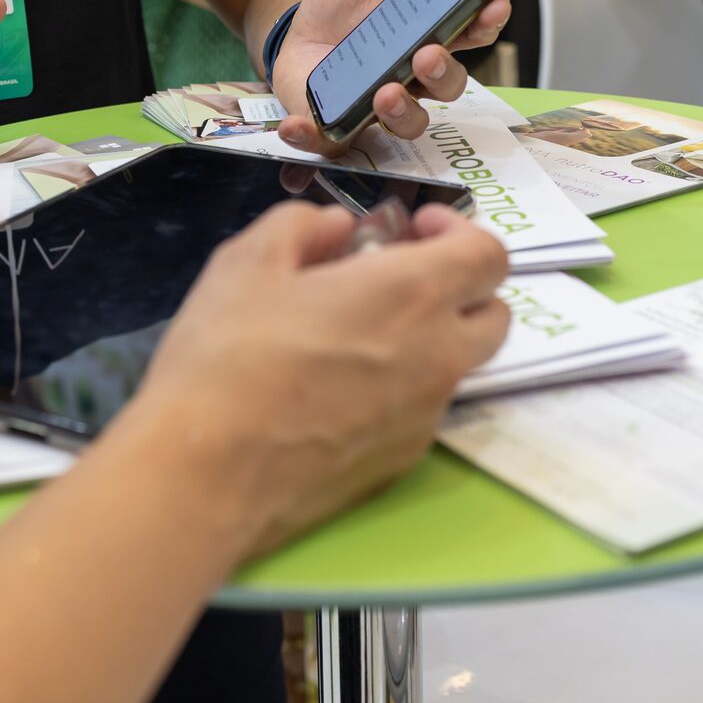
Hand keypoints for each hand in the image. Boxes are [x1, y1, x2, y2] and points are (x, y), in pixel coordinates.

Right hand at [134, 201, 509, 555]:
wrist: (207, 476)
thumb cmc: (227, 357)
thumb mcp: (248, 261)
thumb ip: (305, 226)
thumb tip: (338, 229)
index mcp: (413, 295)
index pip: (490, 255)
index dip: (461, 231)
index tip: (416, 228)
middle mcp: (438, 357)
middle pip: (495, 315)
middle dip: (462, 288)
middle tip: (401, 279)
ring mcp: (426, 417)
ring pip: (458, 367)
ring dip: (431, 340)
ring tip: (361, 337)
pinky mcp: (402, 462)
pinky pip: (422, 412)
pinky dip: (401, 390)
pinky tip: (337, 394)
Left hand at [271, 0, 511, 154]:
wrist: (297, 27)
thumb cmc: (350, 2)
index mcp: (434, 36)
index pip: (473, 34)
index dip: (488, 22)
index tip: (494, 4)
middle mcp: (415, 77)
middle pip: (448, 85)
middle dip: (444, 72)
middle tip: (429, 53)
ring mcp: (378, 106)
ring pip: (407, 121)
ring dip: (402, 111)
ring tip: (385, 91)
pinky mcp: (336, 127)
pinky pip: (329, 143)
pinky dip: (312, 136)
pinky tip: (298, 125)